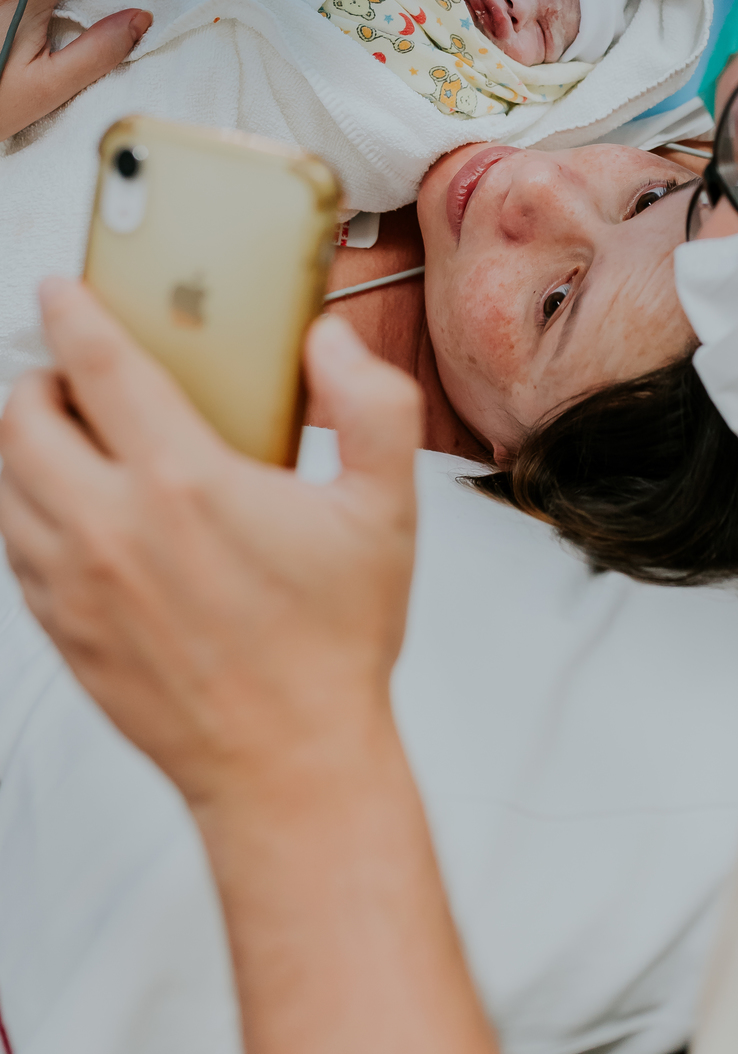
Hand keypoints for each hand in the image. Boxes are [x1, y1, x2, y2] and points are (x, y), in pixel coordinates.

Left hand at [0, 281, 422, 810]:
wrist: (289, 764)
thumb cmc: (334, 643)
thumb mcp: (384, 509)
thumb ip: (371, 405)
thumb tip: (328, 342)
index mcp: (184, 484)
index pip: (101, 368)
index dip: (74, 313)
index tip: (65, 289)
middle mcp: (111, 528)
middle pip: (23, 420)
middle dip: (39, 378)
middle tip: (74, 370)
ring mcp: (75, 584)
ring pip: (5, 483)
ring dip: (26, 441)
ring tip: (69, 431)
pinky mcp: (60, 629)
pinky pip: (12, 543)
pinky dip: (26, 505)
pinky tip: (71, 505)